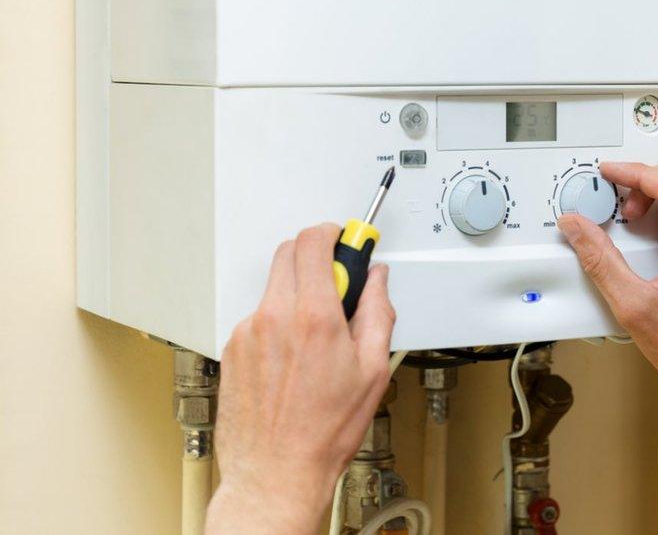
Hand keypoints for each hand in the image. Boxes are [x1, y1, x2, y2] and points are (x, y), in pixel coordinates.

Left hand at [206, 224, 395, 534]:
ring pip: (275, 285)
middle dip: (316, 256)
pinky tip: (294, 356)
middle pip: (289, 252)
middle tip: (338, 282)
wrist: (276, 471)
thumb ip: (377, 312)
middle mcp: (274, 318)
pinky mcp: (233, 348)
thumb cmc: (322, 432)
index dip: (334, 232)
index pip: (314, 242)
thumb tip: (377, 282)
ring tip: (317, 334)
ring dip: (298, 292)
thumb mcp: (372, 370)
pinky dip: (279, 321)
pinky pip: (259, 315)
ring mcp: (248, 332)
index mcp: (314, 318)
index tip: (347, 239)